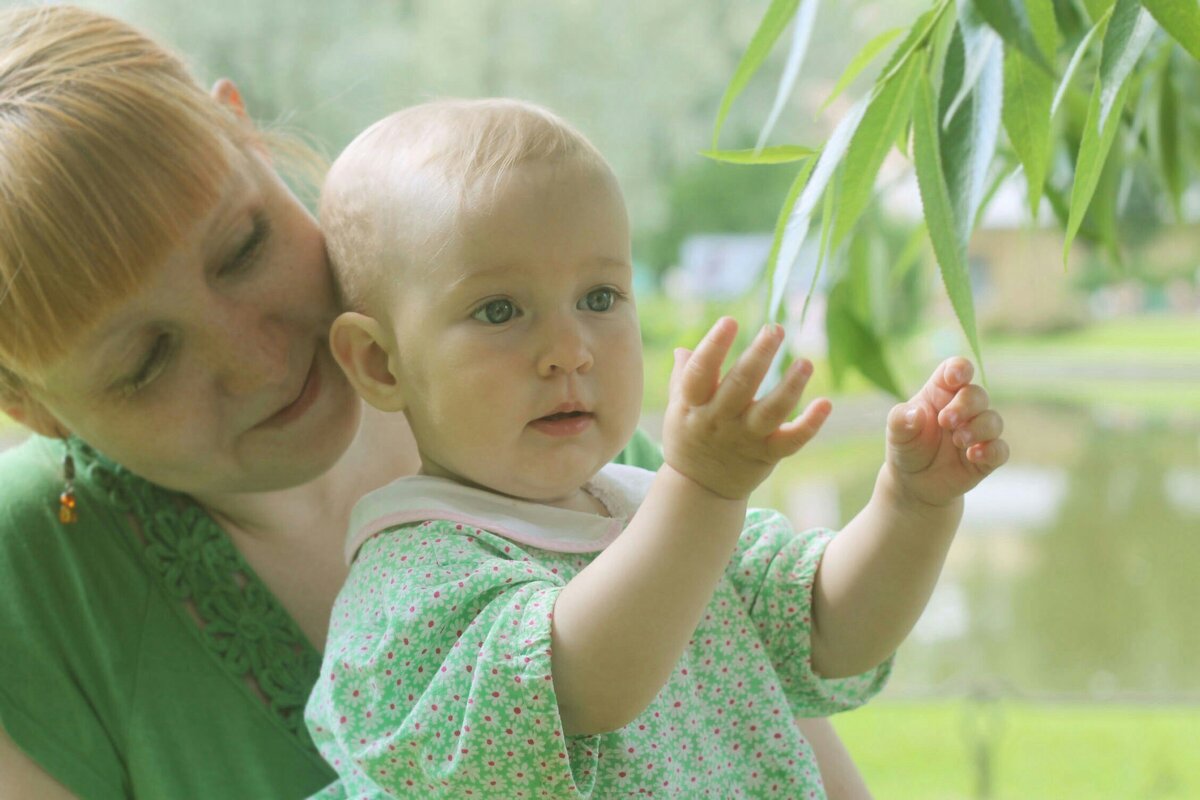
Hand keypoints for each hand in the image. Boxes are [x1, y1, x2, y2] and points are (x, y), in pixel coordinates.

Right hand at [662, 317, 830, 499]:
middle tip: (775, 329)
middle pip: (740, 386)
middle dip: (759, 356)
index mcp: (693, 405)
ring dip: (791, 385)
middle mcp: (719, 421)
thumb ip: (683, 376)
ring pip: (770, 411)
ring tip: (806, 362)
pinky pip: (792, 440)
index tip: (730, 321)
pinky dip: (810, 424)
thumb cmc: (689, 437)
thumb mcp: (677, 408)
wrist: (700, 488)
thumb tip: (682, 349)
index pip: (700, 373)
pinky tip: (825, 403)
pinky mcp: (767, 454)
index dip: (713, 346)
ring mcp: (745, 439)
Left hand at [885, 357, 1008, 508]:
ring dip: (978, 428)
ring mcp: (978, 432)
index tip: (954, 379)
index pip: (957, 370)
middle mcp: (964, 408)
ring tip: (958, 441)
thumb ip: (900, 420)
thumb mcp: (896, 433)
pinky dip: (991, 451)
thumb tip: (915, 413)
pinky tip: (973, 455)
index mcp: (941, 392)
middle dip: (966, 405)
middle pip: (977, 395)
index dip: (960, 369)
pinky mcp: (987, 456)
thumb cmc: (907, 446)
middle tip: (946, 421)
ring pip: (993, 420)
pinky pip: (1000, 450)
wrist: (914, 483)